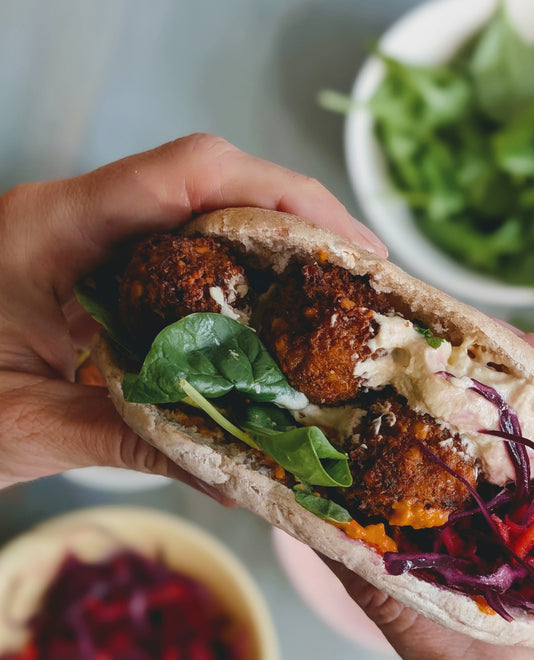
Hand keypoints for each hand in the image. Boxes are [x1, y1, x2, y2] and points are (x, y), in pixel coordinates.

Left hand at [0, 133, 386, 490]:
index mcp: (49, 228)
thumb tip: (237, 477)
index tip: (347, 247)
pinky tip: (273, 322)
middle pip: (211, 182)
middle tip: (365, 281)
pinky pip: (181, 255)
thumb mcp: (23, 430)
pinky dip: (238, 282)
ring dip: (277, 250)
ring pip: (202, 215)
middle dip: (300, 223)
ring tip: (339, 300)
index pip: (184, 173)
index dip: (280, 197)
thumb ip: (128, 441)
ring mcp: (86, 237)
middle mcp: (75, 216)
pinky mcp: (94, 269)